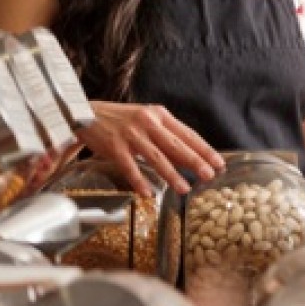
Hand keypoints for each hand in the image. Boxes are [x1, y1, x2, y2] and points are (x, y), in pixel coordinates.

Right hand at [78, 101, 224, 196]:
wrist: (85, 112)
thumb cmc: (121, 119)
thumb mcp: (147, 120)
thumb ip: (165, 136)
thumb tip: (188, 157)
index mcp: (159, 115)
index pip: (187, 134)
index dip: (204, 149)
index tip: (219, 162)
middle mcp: (148, 123)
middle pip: (176, 145)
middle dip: (195, 162)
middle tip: (210, 175)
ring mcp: (131, 135)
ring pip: (156, 158)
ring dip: (172, 175)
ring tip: (185, 188)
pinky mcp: (114, 146)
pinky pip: (129, 167)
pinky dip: (139, 181)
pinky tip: (149, 193)